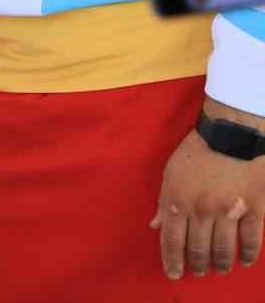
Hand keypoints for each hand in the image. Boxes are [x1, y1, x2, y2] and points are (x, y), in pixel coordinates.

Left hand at [152, 102, 264, 278]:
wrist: (232, 134)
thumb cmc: (196, 151)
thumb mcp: (170, 173)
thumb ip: (163, 201)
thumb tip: (154, 225)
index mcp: (177, 201)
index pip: (171, 240)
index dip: (172, 261)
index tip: (173, 274)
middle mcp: (202, 210)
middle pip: (198, 248)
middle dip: (196, 265)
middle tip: (198, 273)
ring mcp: (230, 212)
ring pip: (224, 249)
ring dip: (221, 263)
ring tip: (219, 270)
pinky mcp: (255, 209)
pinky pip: (252, 240)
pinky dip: (248, 255)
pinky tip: (244, 262)